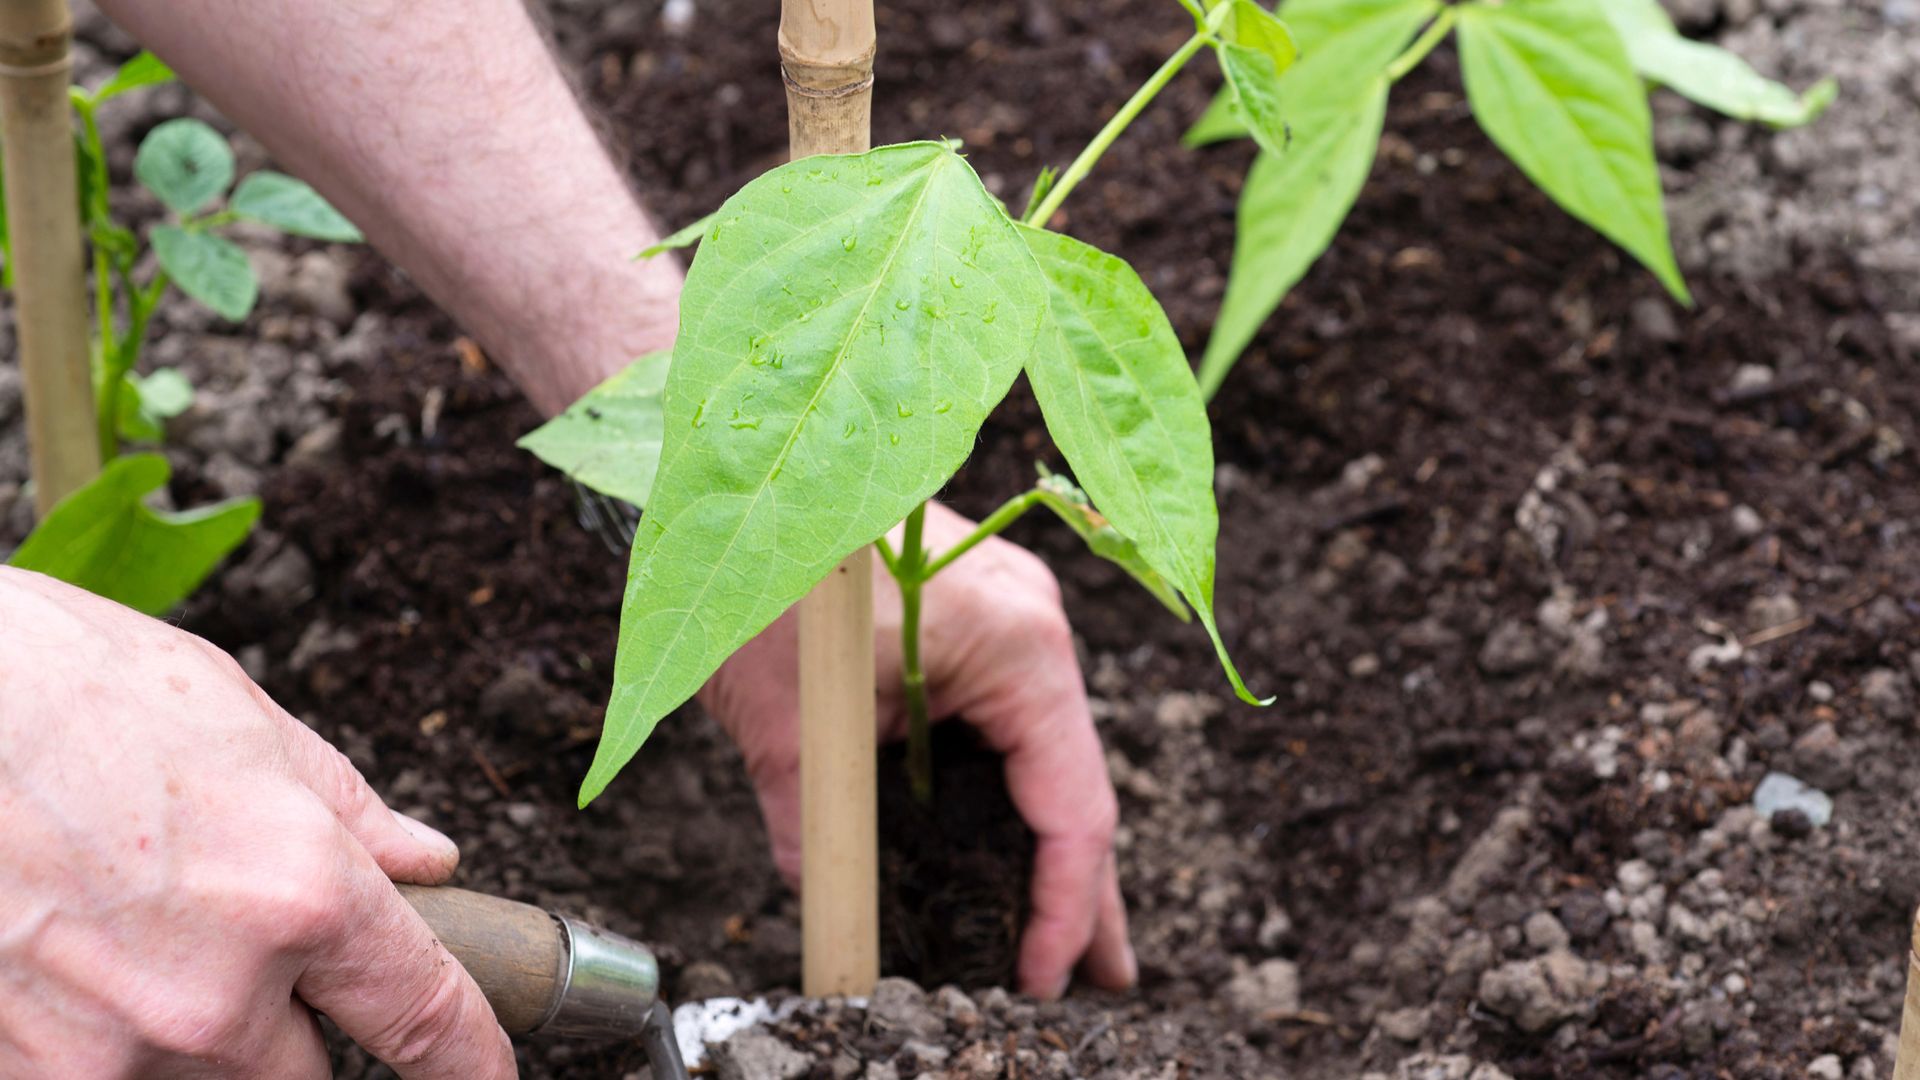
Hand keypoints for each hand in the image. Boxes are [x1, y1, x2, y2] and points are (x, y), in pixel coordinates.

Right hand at [0, 568, 515, 1078]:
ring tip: (137, 929)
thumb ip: (348, 812)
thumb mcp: (243, 722)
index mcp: (302, 894)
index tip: (489, 1078)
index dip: (470, 1060)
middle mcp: (219, 994)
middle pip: (305, 1074)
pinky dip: (111, 1039)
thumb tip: (427, 862)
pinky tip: (80, 959)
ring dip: (196, 1033)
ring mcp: (114, 1050)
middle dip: (294, 1024)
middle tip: (237, 943)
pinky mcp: (29, 1074)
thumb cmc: (66, 690)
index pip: (423, 1014)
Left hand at [701, 503, 1133, 999]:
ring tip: (1063, 936)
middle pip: (1077, 786)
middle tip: (1101, 982)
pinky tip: (1011, 842)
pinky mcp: (976, 613)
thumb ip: (817, 832)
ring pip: (1050, 755)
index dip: (1063, 908)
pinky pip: (1014, 721)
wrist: (732, 466)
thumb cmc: (762, 580)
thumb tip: (827, 913)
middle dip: (1085, 892)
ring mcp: (1011, 615)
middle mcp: (1035, 627)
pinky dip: (1015, 788)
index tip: (1040, 980)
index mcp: (1019, 648)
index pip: (1074, 808)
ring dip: (1052, 844)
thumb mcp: (787, 727)